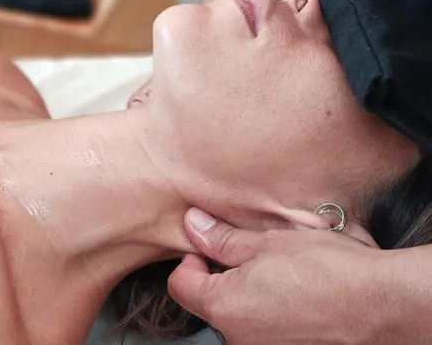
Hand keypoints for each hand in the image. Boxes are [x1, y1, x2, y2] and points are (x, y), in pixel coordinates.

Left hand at [168, 208, 387, 344]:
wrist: (377, 302)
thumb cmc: (324, 269)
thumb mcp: (266, 242)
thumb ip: (222, 239)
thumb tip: (193, 224)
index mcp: (225, 307)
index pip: (181, 283)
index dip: (191, 258)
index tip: (211, 245)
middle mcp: (237, 339)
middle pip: (207, 299)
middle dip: (220, 273)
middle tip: (249, 252)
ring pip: (234, 313)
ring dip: (244, 289)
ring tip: (275, 269)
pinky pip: (257, 325)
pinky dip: (264, 306)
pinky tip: (289, 290)